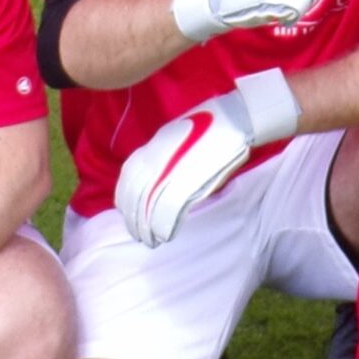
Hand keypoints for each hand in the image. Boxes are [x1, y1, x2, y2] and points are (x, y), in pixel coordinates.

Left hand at [116, 72, 299, 247]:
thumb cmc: (210, 124)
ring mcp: (172, 171)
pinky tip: (165, 235)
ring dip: (147, 227)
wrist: (235, 117)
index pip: (127, 177)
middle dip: (133, 219)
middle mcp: (156, 160)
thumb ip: (162, 156)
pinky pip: (170, 210)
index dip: (124, 199)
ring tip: (150, 240)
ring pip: (148, 206)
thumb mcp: (175, 135)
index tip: (127, 212)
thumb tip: (155, 177)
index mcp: (153, 147)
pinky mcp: (190, 181)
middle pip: (134, 196)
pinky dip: (165, 226)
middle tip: (138, 234)